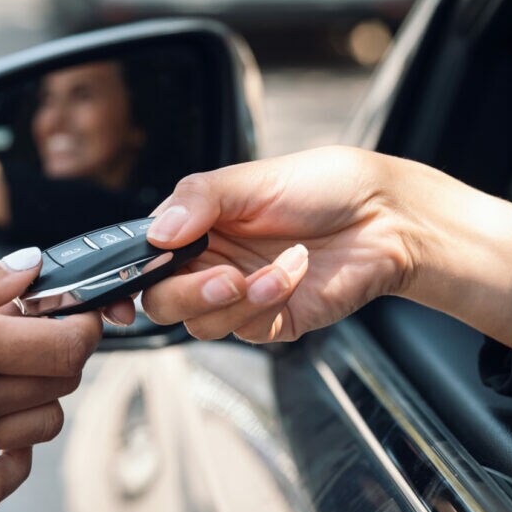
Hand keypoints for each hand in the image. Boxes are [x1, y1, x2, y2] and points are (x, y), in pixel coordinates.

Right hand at [0, 249, 100, 507]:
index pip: (67, 344)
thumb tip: (27, 271)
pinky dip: (11, 464)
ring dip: (39, 399)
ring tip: (4, 375)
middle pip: (62, 384)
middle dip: (59, 351)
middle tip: (27, 329)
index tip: (66, 308)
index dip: (80, 322)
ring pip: (42, 429)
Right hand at [115, 146, 511, 344]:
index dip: (126, 275)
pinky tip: (294, 272)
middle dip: (188, 293)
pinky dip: (267, 303)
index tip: (128, 283)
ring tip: (276, 269)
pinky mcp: (270, 321)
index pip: (142, 257)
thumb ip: (198, 202)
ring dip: (236, 299)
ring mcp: (238, 295)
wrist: (385, 217)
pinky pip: (244, 331)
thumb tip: (156, 234)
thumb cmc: (322, 186)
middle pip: (161, 301)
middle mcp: (209, 262)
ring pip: (199, 323)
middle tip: (223, 275)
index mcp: (195, 226)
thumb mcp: (251, 180)